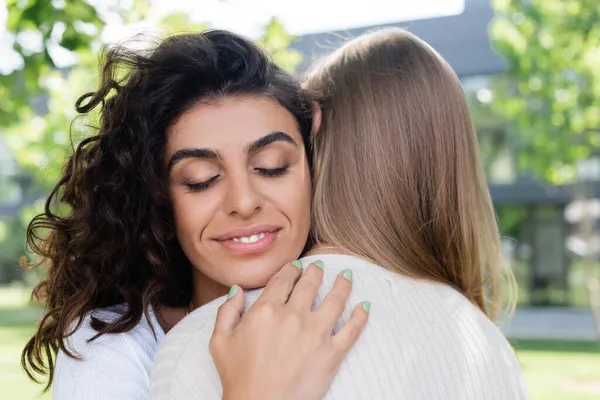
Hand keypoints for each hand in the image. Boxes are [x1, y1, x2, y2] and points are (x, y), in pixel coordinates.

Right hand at [209, 261, 369, 399]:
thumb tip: (237, 290)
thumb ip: (227, 311)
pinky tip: (365, 306)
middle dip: (316, 271)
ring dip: (343, 284)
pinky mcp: (332, 353)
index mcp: (266, 310)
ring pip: (335, 299)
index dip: (292, 269)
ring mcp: (316, 333)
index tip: (297, 266)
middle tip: (320, 266)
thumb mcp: (220, 341)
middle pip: (310, 284)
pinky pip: (352, 329)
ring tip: (347, 276)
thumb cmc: (238, 377)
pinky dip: (361, 316)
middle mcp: (293, 316)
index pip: (284, 279)